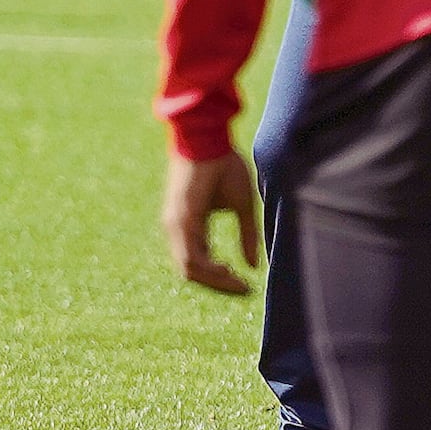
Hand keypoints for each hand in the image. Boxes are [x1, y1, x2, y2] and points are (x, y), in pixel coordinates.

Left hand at [163, 148, 263, 294]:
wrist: (210, 139)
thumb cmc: (225, 166)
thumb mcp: (242, 206)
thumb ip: (246, 236)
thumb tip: (254, 266)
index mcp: (192, 227)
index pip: (201, 265)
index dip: (223, 280)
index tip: (247, 287)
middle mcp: (179, 230)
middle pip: (194, 273)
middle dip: (221, 285)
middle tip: (245, 290)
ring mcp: (176, 226)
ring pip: (190, 269)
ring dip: (216, 281)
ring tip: (239, 283)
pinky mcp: (179, 219)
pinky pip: (189, 255)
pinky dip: (208, 268)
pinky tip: (227, 269)